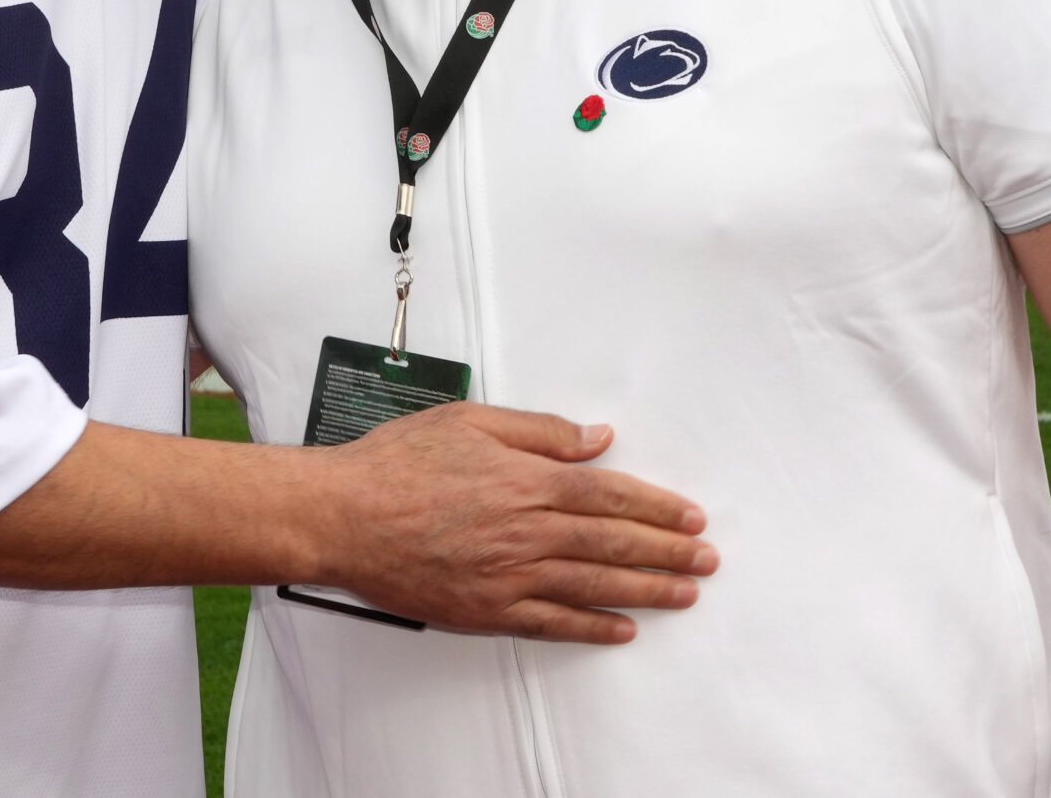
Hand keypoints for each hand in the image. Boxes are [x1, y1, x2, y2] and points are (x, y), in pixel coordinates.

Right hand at [310, 403, 717, 644]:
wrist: (344, 517)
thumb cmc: (397, 464)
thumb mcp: (471, 421)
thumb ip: (540, 431)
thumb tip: (596, 437)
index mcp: (527, 480)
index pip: (609, 495)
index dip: (655, 507)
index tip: (689, 516)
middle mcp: (527, 531)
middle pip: (613, 544)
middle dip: (667, 552)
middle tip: (705, 559)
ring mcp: (509, 576)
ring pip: (594, 586)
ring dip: (647, 591)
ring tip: (684, 594)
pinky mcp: (487, 610)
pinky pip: (552, 624)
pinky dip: (592, 629)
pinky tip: (622, 630)